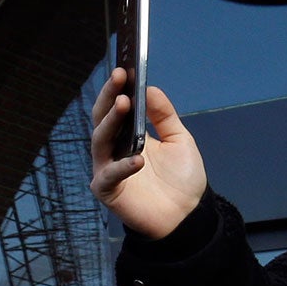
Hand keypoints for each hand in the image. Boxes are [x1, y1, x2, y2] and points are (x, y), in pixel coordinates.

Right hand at [88, 72, 209, 240]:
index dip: (116, 88)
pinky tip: (138, 159)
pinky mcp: (108, 191)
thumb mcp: (179, 139)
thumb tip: (150, 88)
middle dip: (108, 97)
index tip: (124, 69)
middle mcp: (113, 150)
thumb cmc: (182, 179)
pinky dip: (122, 167)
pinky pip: (109, 176)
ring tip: (123, 104)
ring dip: (110, 122)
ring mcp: (107, 169)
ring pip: (99, 141)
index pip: (114, 108)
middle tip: (119, 77)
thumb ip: (164, 116)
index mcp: (127, 136)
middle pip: (102, 119)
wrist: (187, 216)